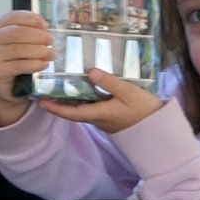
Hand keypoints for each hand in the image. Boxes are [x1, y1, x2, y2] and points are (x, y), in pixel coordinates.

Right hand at [0, 10, 51, 125]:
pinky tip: (44, 64)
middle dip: (38, 36)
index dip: (32, 19)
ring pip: (19, 49)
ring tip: (52, 54)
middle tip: (51, 41)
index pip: (14, 17)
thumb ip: (29, 31)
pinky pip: (20, 65)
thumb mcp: (18, 41)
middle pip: (17, 32)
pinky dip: (35, 64)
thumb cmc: (14, 57)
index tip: (46, 26)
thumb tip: (45, 29)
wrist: (5, 83)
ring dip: (40, 51)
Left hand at [38, 68, 162, 133]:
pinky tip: (81, 88)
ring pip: (81, 110)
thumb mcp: (128, 93)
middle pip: (72, 112)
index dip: (55, 108)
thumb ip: (109, 82)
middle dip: (57, 104)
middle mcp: (98, 118)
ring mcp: (103, 118)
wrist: (159, 128)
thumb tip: (89, 71)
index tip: (40, 101)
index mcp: (99, 113)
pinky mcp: (110, 116)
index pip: (71, 113)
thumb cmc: (144, 110)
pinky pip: (91, 108)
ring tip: (58, 87)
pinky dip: (82, 99)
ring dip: (68, 101)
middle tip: (44, 91)